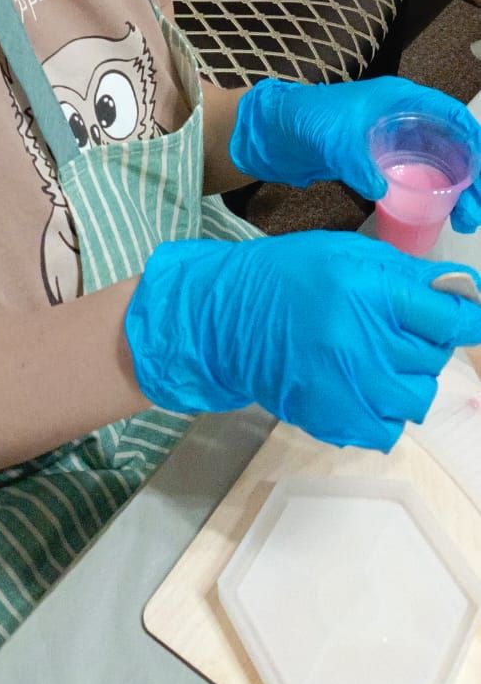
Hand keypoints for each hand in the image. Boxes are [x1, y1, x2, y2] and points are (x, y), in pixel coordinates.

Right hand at [124, 231, 480, 450]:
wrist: (226, 319)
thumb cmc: (290, 275)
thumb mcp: (348, 254)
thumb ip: (408, 273)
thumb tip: (464, 288)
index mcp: (368, 291)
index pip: (449, 317)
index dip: (467, 315)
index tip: (467, 314)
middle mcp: (362, 343)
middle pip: (435, 357)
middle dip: (425, 340)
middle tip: (394, 326)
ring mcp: (348, 388)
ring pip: (418, 397)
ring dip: (407, 378)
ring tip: (376, 358)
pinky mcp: (334, 420)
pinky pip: (390, 429)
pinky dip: (384, 411)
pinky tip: (361, 385)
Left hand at [228, 76, 480, 228]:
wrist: (271, 132)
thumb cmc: (304, 119)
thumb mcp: (334, 140)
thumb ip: (359, 163)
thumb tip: (384, 191)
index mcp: (400, 100)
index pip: (451, 117)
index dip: (474, 143)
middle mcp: (403, 118)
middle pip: (451, 145)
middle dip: (470, 178)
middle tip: (472, 214)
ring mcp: (393, 141)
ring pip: (437, 164)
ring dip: (454, 190)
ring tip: (462, 220)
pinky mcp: (380, 161)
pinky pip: (417, 177)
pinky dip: (431, 195)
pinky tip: (436, 216)